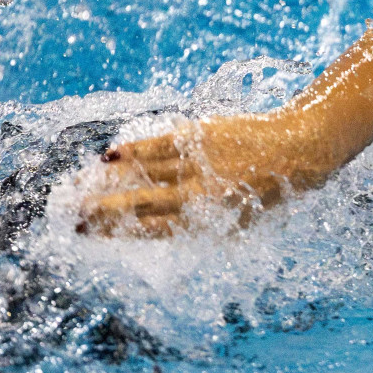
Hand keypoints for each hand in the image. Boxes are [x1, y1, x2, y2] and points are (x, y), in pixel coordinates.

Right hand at [75, 113, 323, 236]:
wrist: (303, 150)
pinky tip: (109, 156)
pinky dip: (135, 151)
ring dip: (107, 183)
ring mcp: (201, 168)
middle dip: (101, 214)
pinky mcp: (205, 138)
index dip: (114, 233)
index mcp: (208, 224)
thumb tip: (155, 226)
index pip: (149, 232)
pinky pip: (163, 145)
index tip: (84, 233)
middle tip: (69, 217)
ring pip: (144, 178)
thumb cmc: (268, 189)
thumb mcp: (237, 219)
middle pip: (138, 209)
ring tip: (77, 186)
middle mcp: (201, 199)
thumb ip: (197, 223)